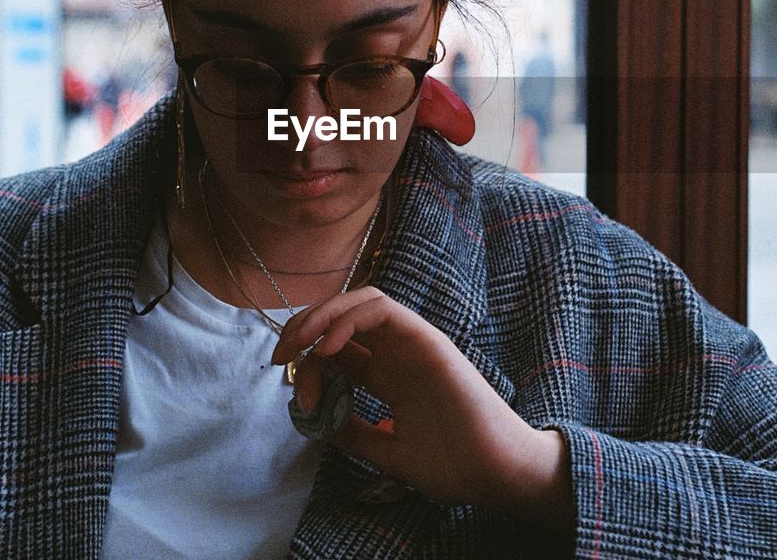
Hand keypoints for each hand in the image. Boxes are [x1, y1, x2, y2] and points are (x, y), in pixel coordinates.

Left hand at [270, 287, 571, 526]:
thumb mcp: (388, 453)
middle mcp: (399, 354)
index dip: (309, 363)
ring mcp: (414, 343)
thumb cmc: (454, 465)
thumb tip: (317, 422)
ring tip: (299, 345)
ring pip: (361, 302)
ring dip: (321, 315)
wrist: (496, 473)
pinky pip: (382, 311)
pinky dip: (347, 320)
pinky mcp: (427, 340)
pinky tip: (328, 349)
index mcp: (391, 376)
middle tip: (280, 357)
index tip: (294, 395)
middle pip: (343, 319)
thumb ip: (356, 434)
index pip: (340, 350)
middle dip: (304, 329)